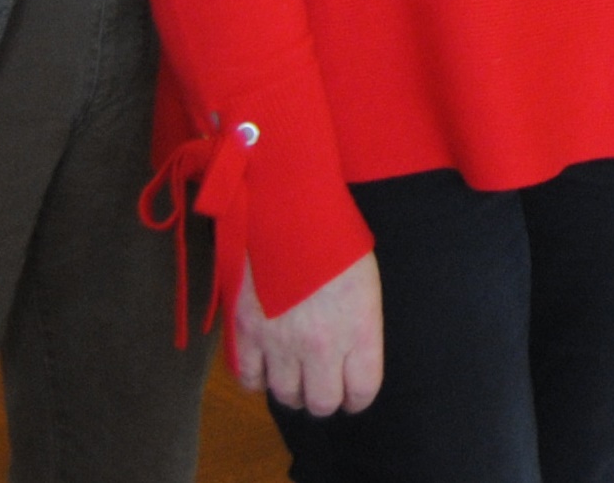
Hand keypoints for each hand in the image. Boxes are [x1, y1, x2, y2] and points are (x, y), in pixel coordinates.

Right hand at [232, 252, 382, 415]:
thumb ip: (360, 325)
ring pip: (286, 396)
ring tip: (295, 377)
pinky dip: (258, 380)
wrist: (289, 211)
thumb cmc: (335, 239)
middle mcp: (322, 346)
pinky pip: (250, 379)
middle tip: (323, 387)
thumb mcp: (365, 282)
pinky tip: (266, 369)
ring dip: (292, 390)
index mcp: (359, 330)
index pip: (362, 390)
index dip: (358, 397)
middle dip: (325, 399)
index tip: (353, 394)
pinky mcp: (248, 334)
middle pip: (322, 403)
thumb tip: (353, 352)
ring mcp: (281, 344)